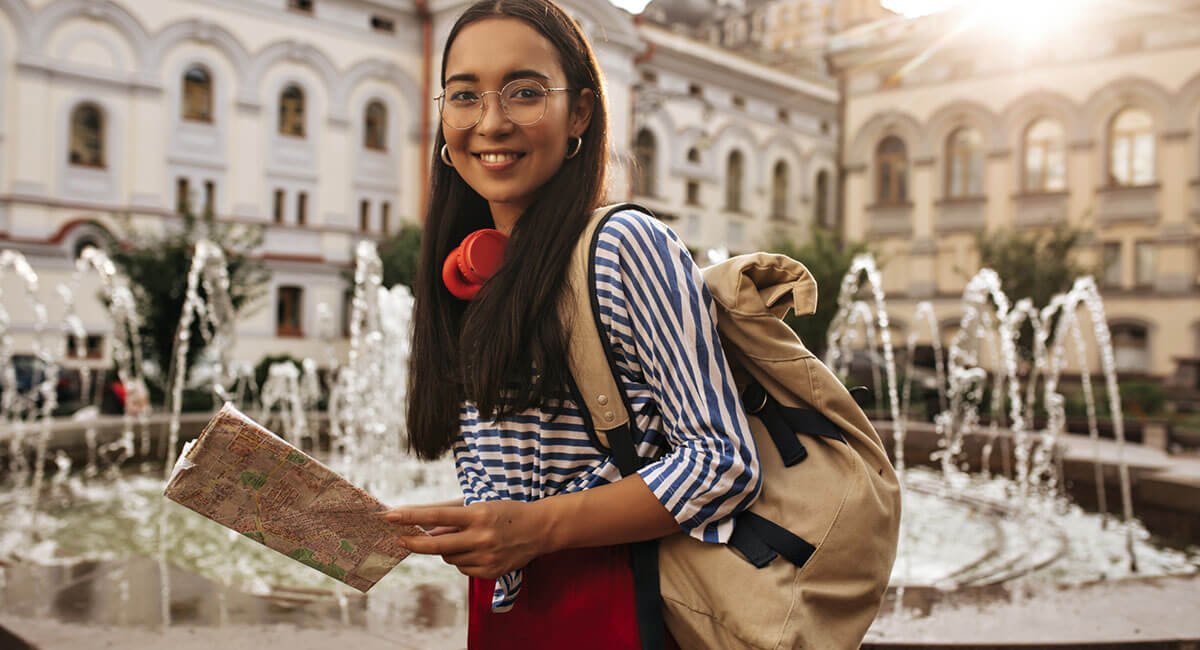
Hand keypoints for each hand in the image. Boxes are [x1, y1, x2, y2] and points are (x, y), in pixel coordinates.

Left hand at [382, 500, 550, 579]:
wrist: (540, 529)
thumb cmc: (507, 513)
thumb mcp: (482, 507)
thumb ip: (454, 520)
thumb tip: (426, 531)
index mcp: (478, 515)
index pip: (437, 517)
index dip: (411, 517)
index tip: (390, 516)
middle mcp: (481, 537)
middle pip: (437, 546)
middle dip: (415, 543)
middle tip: (401, 540)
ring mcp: (486, 557)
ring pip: (449, 558)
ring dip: (448, 550)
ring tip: (465, 539)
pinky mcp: (490, 572)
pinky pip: (462, 568)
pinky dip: (462, 560)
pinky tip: (477, 550)